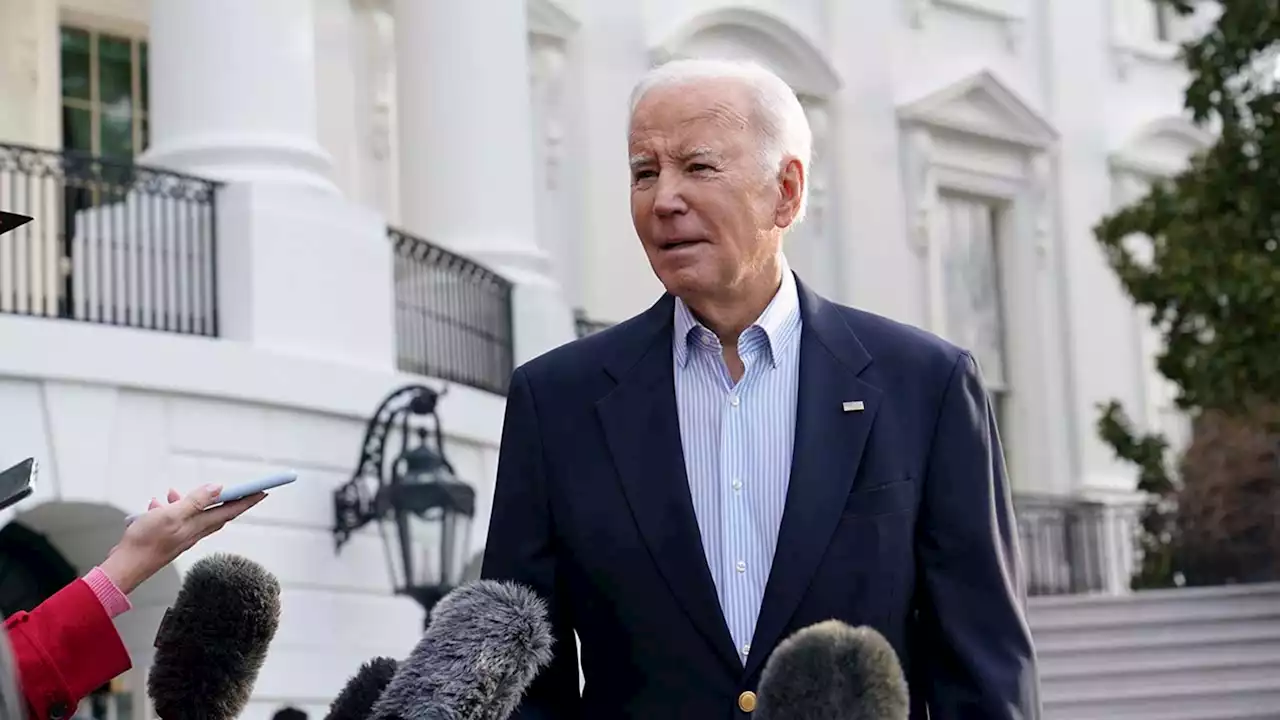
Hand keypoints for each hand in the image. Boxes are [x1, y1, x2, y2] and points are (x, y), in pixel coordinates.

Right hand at [100, 483, 265, 594]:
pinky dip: (169, 509)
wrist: (124, 567)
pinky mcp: (167, 538)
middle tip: (238, 489)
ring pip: (192, 514)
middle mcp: (193, 532)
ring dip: (188, 501)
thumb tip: (218, 488)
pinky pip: (174, 519)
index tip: (263, 491)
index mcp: (198, 526)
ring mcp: (180, 536)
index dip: (247, 500)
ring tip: (173, 493)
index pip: (229, 510)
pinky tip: (156, 505)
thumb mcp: (172, 515)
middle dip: (226, 499)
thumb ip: (195, 502)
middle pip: (216, 512)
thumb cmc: (145, 543)